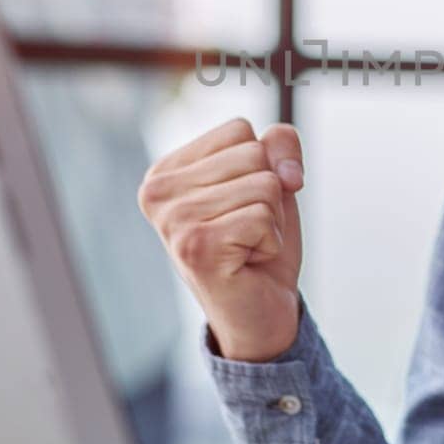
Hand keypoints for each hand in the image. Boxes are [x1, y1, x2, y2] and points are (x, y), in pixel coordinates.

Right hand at [138, 118, 304, 361]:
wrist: (261, 314)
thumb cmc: (259, 244)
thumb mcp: (273, 181)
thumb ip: (279, 145)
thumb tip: (286, 172)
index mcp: (165, 171)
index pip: (239, 129)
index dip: (261, 166)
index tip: (240, 205)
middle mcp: (157, 192)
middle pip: (253, 153)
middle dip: (268, 194)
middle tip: (246, 232)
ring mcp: (173, 220)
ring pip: (264, 184)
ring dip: (271, 220)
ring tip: (246, 246)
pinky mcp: (196, 247)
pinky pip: (264, 216)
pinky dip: (270, 241)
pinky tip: (247, 263)